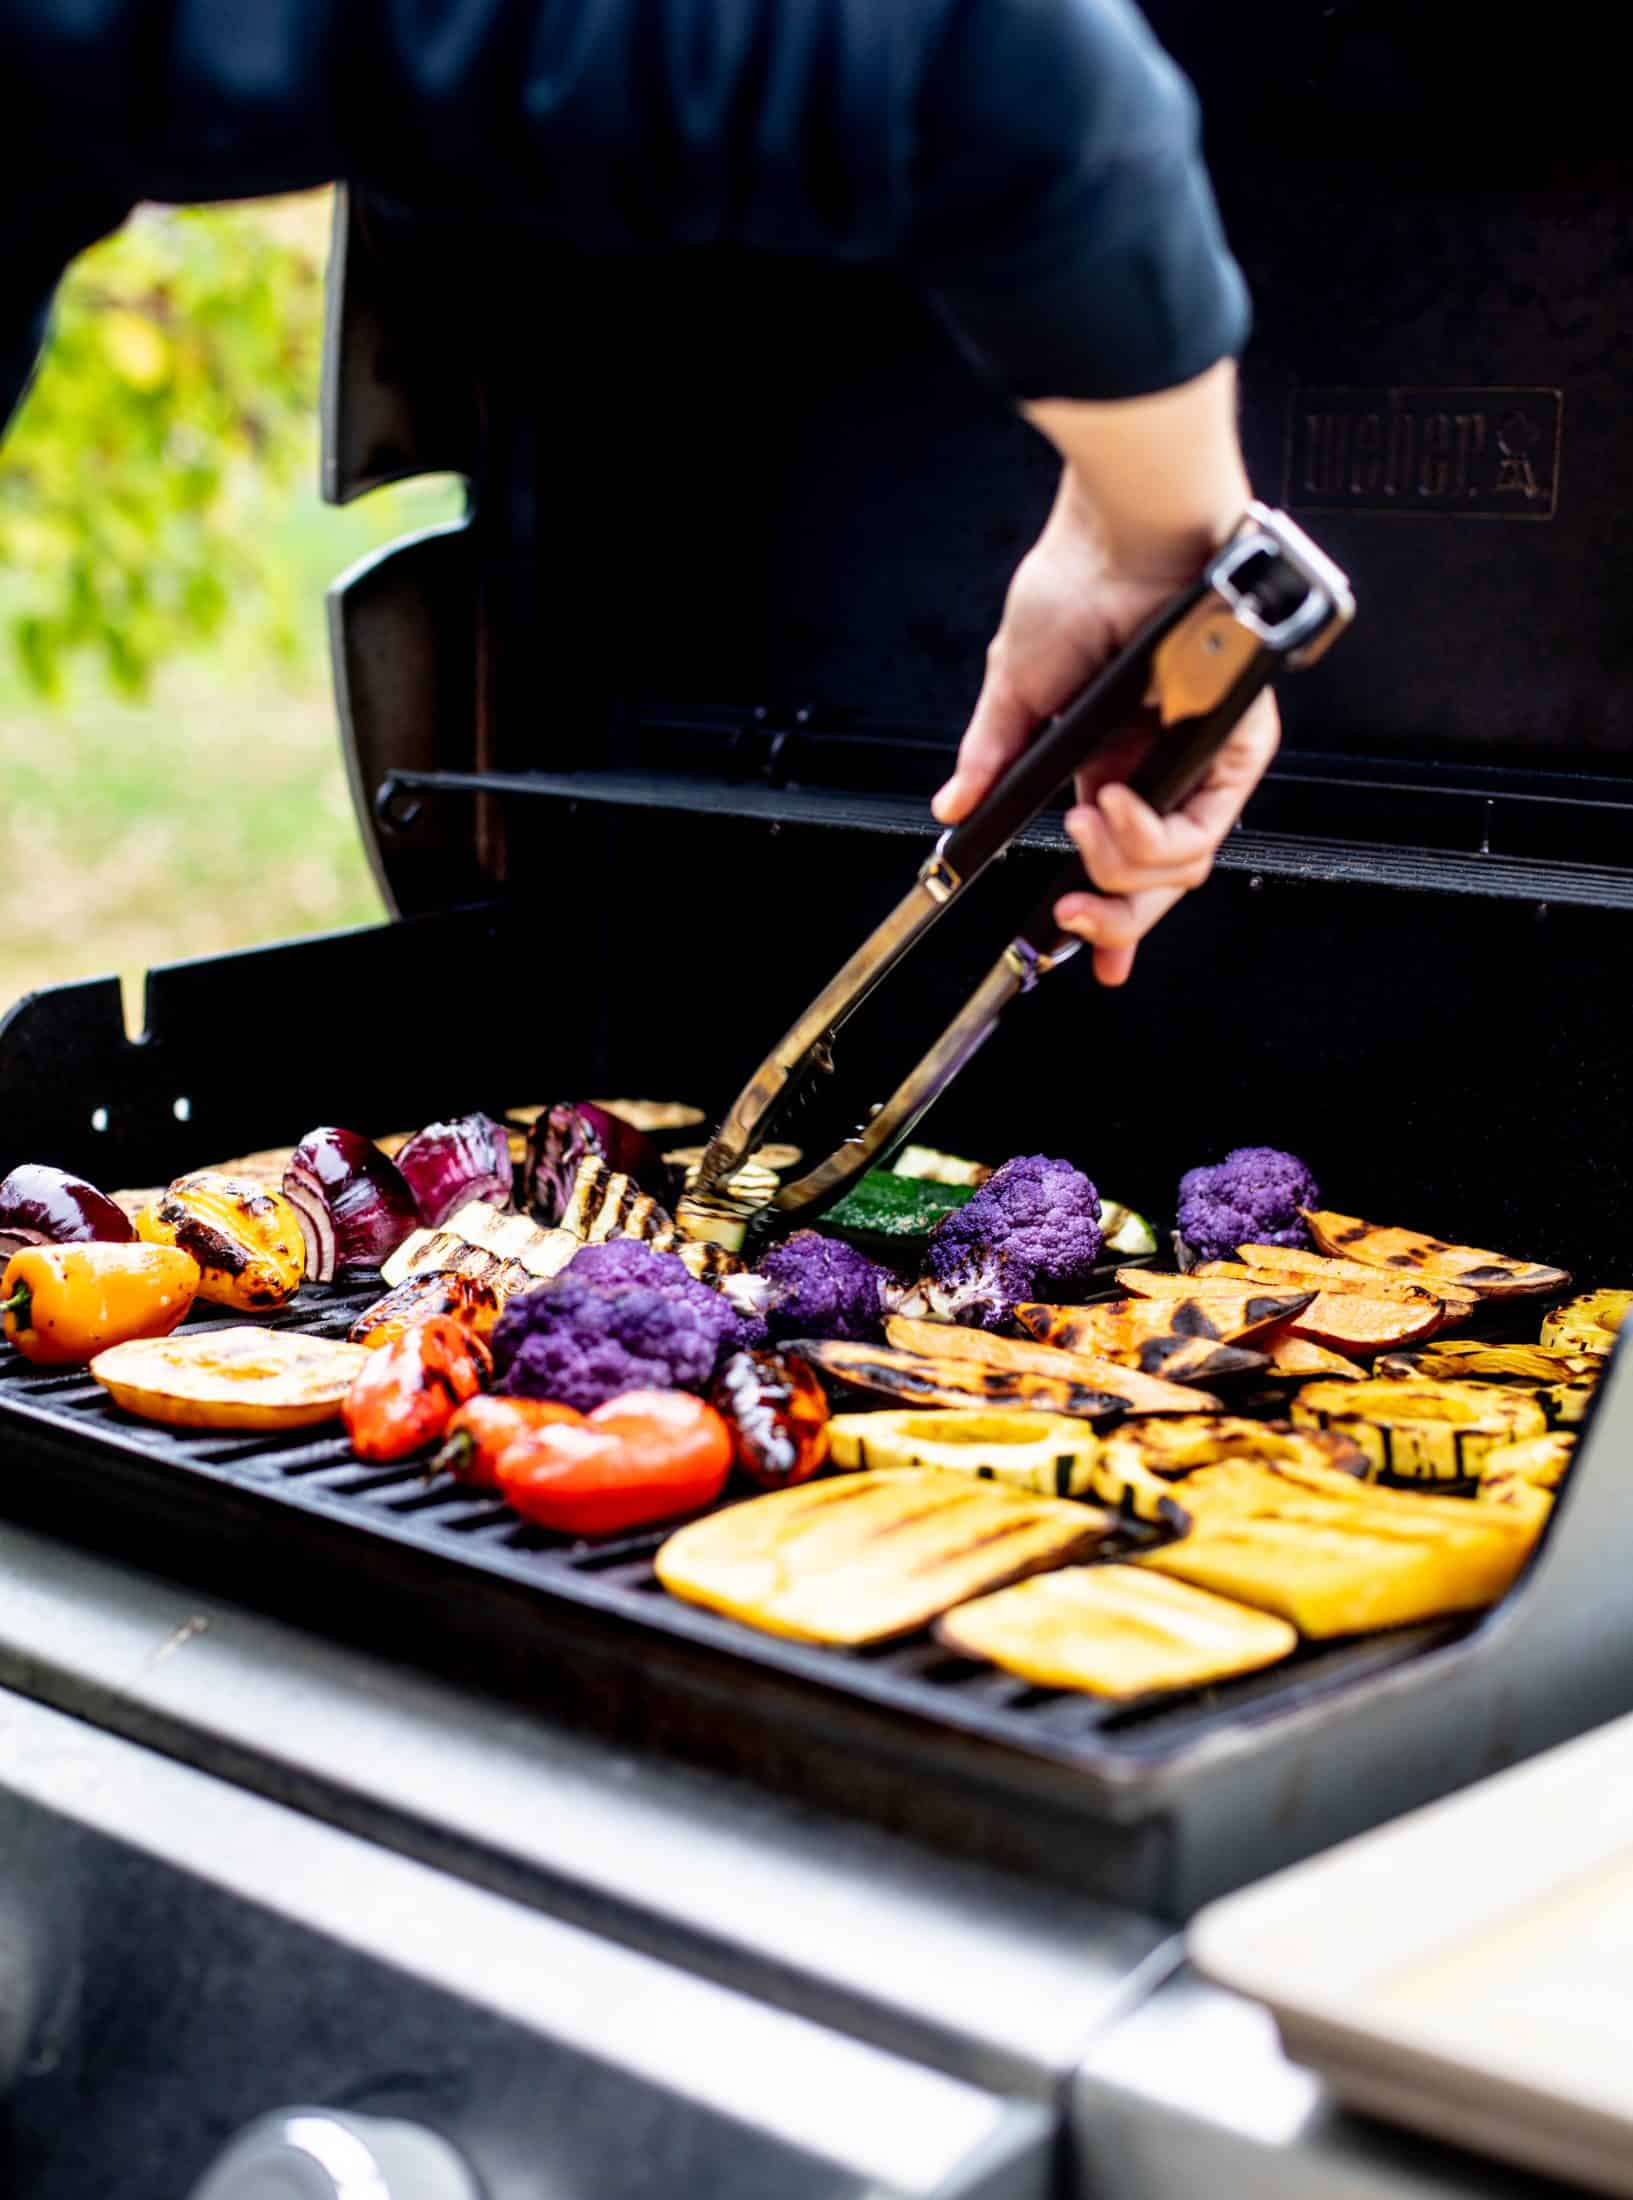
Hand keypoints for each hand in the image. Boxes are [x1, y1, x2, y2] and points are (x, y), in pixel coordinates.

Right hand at [932, 363, 1278, 985]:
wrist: (1119, 539)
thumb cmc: (1078, 587)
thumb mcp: (1015, 691)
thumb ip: (990, 760)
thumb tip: (950, 810)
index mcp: (1111, 764)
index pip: (1118, 859)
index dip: (1106, 918)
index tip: (1083, 955)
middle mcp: (1161, 768)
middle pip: (1156, 882)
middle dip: (1112, 920)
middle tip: (1068, 919)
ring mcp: (1201, 759)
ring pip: (1180, 868)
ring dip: (1119, 864)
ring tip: (1082, 822)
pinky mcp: (1237, 743)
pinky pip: (1200, 828)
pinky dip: (1148, 833)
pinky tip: (1110, 803)